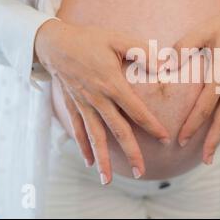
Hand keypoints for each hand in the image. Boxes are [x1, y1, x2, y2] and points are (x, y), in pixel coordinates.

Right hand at [35, 19, 169, 182]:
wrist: (54, 43)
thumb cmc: (89, 39)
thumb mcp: (118, 39)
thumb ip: (142, 51)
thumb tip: (163, 64)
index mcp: (112, 83)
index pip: (136, 110)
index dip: (151, 126)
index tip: (164, 139)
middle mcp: (98, 99)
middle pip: (117, 130)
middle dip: (130, 152)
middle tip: (141, 172)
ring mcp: (83, 105)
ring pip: (95, 137)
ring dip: (103, 158)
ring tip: (107, 179)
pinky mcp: (73, 106)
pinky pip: (78, 130)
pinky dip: (83, 147)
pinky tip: (89, 162)